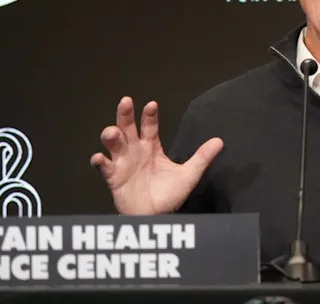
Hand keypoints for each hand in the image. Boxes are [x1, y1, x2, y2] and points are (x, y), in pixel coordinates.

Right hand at [90, 96, 222, 214]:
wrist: (156, 217)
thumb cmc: (169, 194)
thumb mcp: (188, 174)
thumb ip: (201, 157)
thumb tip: (220, 141)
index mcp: (151, 146)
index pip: (150, 126)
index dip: (149, 115)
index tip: (152, 104)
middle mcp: (135, 150)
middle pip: (128, 127)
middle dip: (125, 115)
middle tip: (126, 102)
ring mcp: (122, 163)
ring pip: (113, 144)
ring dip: (111, 136)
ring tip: (113, 132)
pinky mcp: (113, 177)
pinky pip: (104, 167)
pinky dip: (99, 162)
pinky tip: (99, 158)